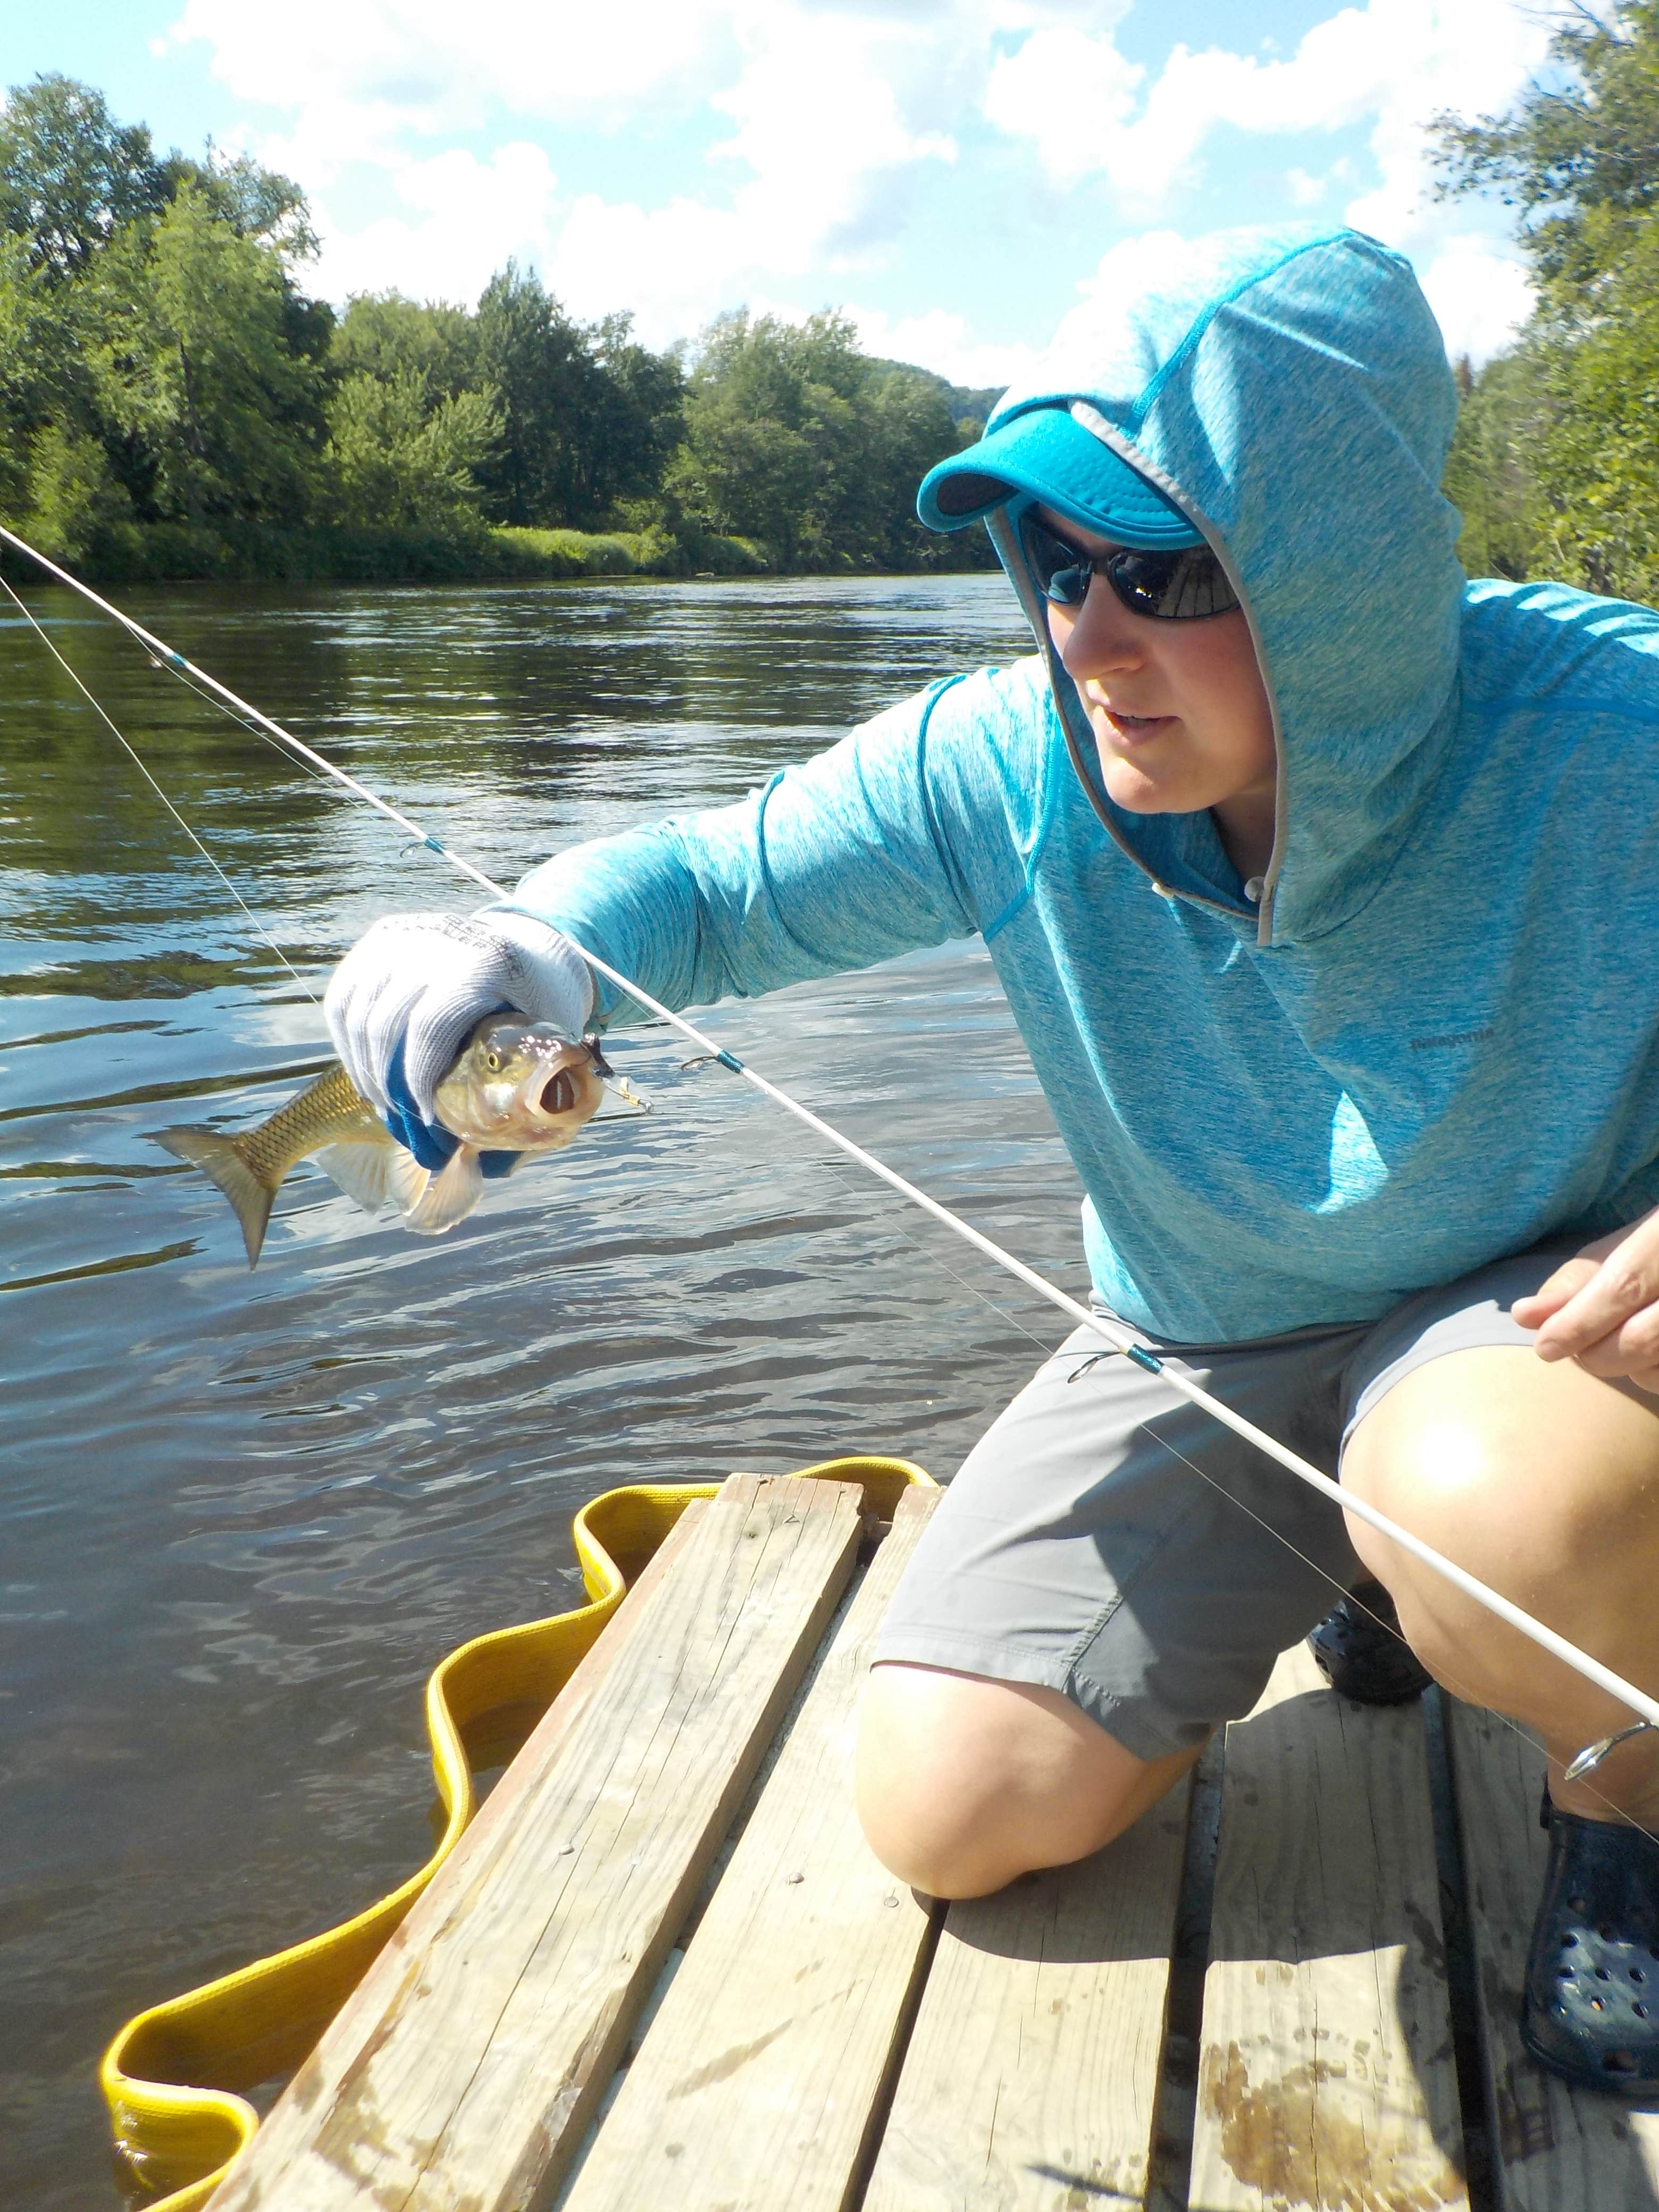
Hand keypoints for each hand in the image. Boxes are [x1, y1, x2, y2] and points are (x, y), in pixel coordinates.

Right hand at [324, 910, 593, 1127]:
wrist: (531, 948)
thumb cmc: (541, 1005)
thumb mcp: (550, 1040)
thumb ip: (529, 1092)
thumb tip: (489, 1165)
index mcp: (484, 962)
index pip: (430, 1027)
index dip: (419, 1081)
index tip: (427, 1122)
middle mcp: (436, 941)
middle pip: (385, 1024)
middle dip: (388, 1086)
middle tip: (406, 1128)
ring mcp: (402, 936)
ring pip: (356, 1014)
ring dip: (365, 1071)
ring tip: (386, 1110)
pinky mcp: (379, 941)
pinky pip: (344, 1001)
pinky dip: (348, 1045)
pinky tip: (368, 1078)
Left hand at [1511, 1207, 1658, 1392]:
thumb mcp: (1630, 1243)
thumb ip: (1579, 1279)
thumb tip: (1526, 1316)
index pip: (1623, 1287)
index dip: (1579, 1323)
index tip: (1545, 1346)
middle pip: (1643, 1338)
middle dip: (1595, 1354)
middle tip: (1569, 1347)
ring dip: (1627, 1369)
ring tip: (1612, 1344)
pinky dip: (1653, 1378)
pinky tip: (1646, 1359)